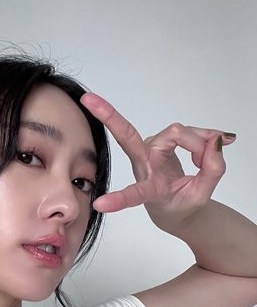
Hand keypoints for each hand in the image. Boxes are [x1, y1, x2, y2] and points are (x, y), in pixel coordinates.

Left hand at [80, 92, 236, 223]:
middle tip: (87, 99)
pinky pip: (185, 132)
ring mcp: (150, 149)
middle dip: (108, 116)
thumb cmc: (182, 203)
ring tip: (206, 163)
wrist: (176, 207)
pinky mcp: (160, 141)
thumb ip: (212, 170)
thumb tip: (215, 142)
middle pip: (127, 136)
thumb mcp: (200, 195)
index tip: (100, 204)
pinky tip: (219, 142)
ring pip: (178, 133)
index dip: (119, 199)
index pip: (133, 193)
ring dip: (201, 144)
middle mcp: (143, 164)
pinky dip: (204, 138)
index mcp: (149, 189)